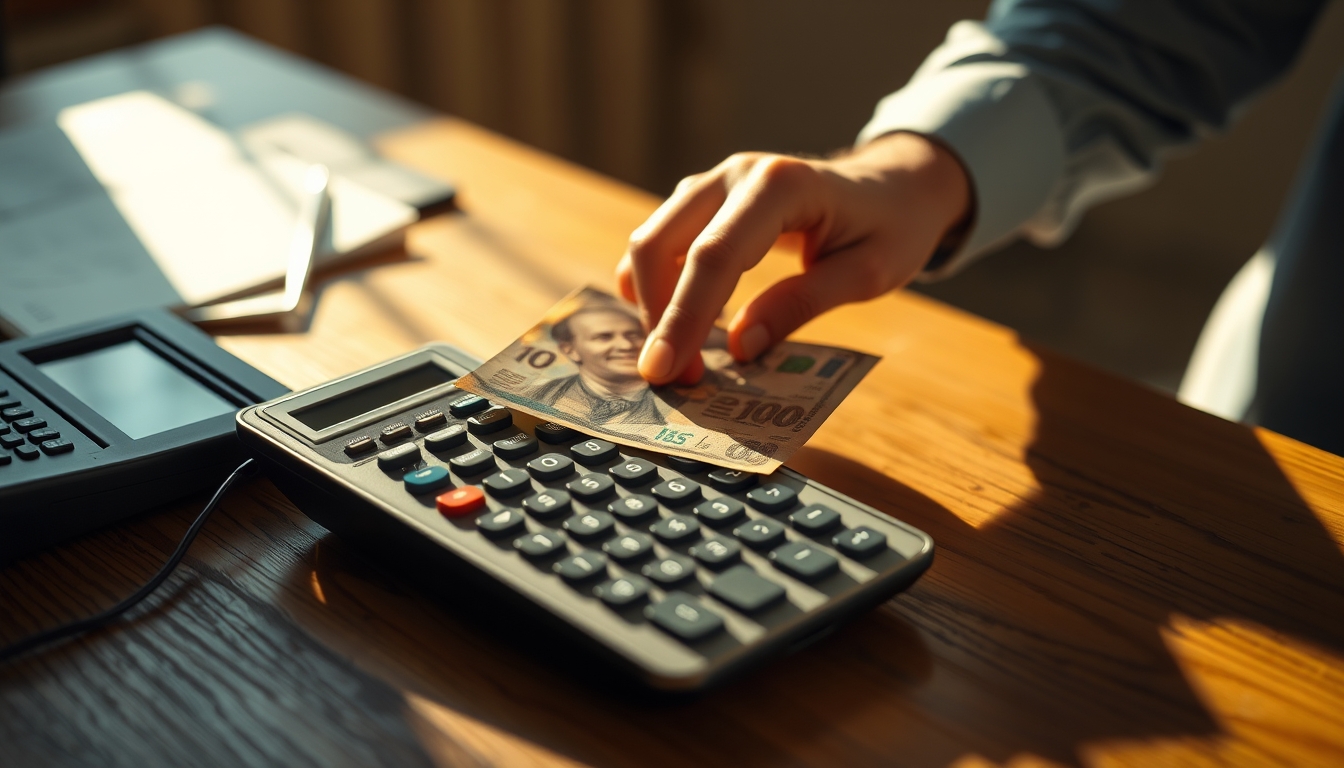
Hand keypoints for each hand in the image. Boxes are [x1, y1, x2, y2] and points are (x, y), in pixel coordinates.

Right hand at [616, 131, 970, 384]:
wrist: (894, 184)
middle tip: (676, 377)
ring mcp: (715, 181)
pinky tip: (673, 323)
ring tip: (681, 358)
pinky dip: (656, 284)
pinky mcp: (705, 198)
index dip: (684, 316)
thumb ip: (802, 303)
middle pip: (661, 243)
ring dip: (652, 303)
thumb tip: (740, 347)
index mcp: (782, 186)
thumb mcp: (867, 274)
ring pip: (651, 240)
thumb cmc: (891, 227)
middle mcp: (737, 173)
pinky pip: (661, 240)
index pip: (715, 256)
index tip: (665, 371)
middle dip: (658, 315)